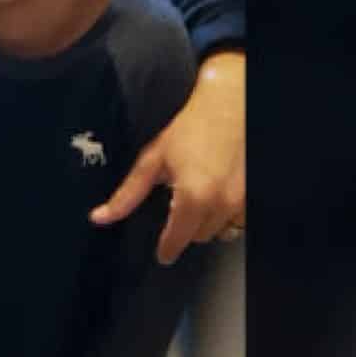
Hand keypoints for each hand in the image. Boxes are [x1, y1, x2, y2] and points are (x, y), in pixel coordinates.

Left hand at [92, 50, 245, 262]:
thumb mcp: (153, 159)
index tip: (162, 253)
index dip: (167, 249)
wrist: (232, 103)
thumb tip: (100, 217)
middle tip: (179, 201)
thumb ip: (128, 194)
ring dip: (208, 220)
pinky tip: (218, 191)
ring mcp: (243, 201)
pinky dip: (227, 211)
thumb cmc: (192, 125)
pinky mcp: (255, 194)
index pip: (177, 240)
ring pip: (221, 229)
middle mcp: (222, 203)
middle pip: (198, 236)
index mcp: (193, 197)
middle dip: (185, 225)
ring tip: (200, 193)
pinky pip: (239, 218)